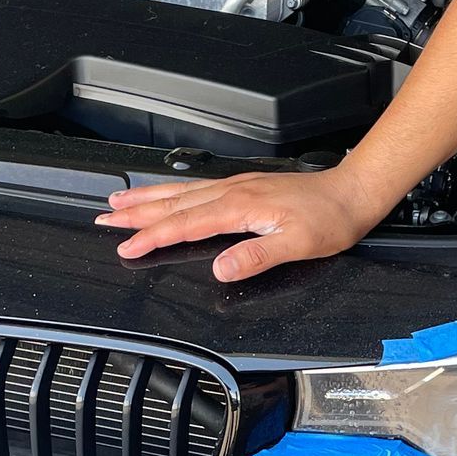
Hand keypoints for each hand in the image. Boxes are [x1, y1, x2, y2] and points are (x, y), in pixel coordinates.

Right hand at [95, 165, 382, 282]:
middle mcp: (232, 191)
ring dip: (147, 198)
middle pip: (173, 203)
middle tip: (103, 218)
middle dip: (135, 212)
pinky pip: (196, 187)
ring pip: (180, 192)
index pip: (185, 224)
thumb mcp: (297, 245)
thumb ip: (256, 256)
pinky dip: (172, 192)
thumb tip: (222, 269)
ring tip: (118, 201)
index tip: (127, 247)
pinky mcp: (244, 185)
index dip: (153, 236)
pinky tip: (165, 194)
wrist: (353, 192)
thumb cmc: (330, 219)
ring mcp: (236, 186)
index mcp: (239, 206)